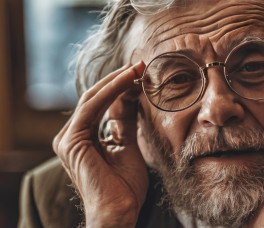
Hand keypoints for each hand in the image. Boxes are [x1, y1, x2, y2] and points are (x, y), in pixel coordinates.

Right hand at [52, 62, 147, 226]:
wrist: (119, 211)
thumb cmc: (124, 186)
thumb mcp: (128, 145)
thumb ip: (124, 121)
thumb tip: (131, 96)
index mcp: (83, 138)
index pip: (100, 104)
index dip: (120, 87)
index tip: (140, 74)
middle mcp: (71, 136)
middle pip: (95, 98)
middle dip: (118, 79)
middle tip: (140, 65)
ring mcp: (68, 139)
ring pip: (92, 98)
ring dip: (116, 81)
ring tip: (137, 68)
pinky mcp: (71, 142)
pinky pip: (92, 108)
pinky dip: (111, 92)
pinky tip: (127, 81)